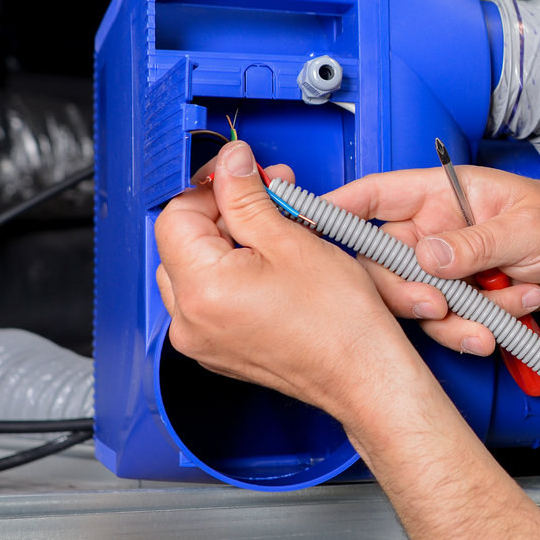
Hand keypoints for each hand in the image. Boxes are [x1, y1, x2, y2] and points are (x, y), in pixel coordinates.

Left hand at [154, 141, 456, 448]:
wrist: (362, 374)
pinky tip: (269, 267)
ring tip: (274, 233)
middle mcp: (189, 320)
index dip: (211, 187)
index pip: (176, 216)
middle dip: (223, 213)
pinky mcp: (216, 350)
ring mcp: (200, 339)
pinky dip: (231, 276)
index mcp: (202, 289)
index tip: (241, 174)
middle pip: (182, 242)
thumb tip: (230, 164)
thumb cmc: (340, 322)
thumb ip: (248, 196)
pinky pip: (207, 300)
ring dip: (227, 243)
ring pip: (193, 270)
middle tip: (267, 198)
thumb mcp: (291, 240)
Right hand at [326, 165, 539, 359]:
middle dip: (408, 289)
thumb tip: (428, 255)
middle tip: (440, 304)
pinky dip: (478, 328)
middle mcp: (431, 232)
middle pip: (381, 261)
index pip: (374, 194)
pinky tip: (513, 315)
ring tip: (514, 301)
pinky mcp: (454, 304)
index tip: (305, 227)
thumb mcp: (530, 228)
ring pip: (414, 301)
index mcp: (441, 194)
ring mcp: (441, 271)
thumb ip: (477, 241)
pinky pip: (444, 325)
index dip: (335, 208)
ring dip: (461, 313)